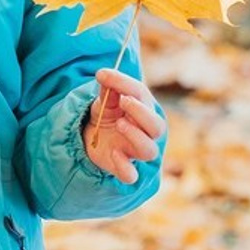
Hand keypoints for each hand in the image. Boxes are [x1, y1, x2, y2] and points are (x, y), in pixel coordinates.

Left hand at [82, 68, 164, 184]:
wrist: (92, 136)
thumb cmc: (107, 114)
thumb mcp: (105, 99)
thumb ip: (108, 89)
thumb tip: (103, 75)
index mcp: (144, 110)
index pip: (141, 95)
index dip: (125, 84)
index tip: (103, 75)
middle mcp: (145, 132)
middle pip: (157, 126)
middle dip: (142, 113)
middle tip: (124, 101)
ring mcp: (134, 151)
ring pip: (149, 150)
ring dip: (136, 135)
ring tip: (119, 123)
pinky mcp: (122, 167)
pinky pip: (131, 174)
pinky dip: (125, 166)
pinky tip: (113, 152)